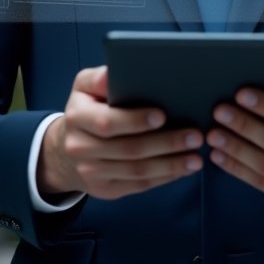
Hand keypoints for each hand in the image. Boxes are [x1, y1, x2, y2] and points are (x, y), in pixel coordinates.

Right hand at [37, 66, 203, 199]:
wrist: (67, 149)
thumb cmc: (87, 108)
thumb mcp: (85, 86)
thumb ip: (100, 78)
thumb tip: (115, 73)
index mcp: (77, 117)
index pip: (108, 121)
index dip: (136, 120)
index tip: (163, 115)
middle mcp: (80, 147)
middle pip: (129, 149)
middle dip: (166, 143)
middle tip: (196, 136)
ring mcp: (92, 172)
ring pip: (137, 171)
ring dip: (171, 165)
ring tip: (197, 158)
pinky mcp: (106, 189)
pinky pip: (139, 185)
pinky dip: (165, 177)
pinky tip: (183, 169)